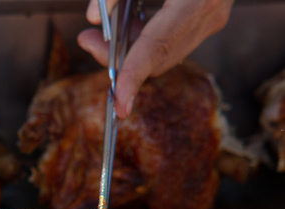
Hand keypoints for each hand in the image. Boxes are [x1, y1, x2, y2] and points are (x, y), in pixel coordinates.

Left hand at [78, 0, 233, 117]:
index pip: (158, 45)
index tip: (120, 104)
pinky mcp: (208, 17)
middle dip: (118, 58)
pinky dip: (144, 39)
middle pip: (158, 56)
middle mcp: (211, 12)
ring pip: (163, 52)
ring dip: (128, 48)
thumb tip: (94, 21)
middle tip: (86, 40)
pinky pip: (171, 41)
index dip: (134, 76)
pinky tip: (124, 27)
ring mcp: (213, 18)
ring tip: (98, 31)